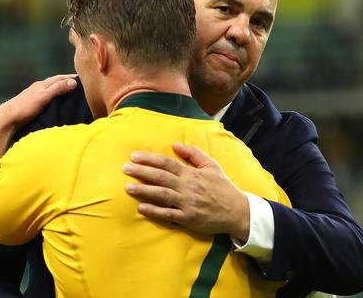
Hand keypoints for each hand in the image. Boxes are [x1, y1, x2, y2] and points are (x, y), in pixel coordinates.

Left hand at [0, 74, 76, 129]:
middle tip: (78, 84)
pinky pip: (46, 99)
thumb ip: (58, 89)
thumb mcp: (44, 97)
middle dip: (65, 82)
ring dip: (59, 91)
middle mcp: (37, 89)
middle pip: (54, 83)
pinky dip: (53, 99)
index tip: (81, 77)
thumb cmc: (25, 107)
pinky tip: (54, 104)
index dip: (70, 77)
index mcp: (41, 85)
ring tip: (68, 94)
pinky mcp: (31, 105)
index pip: (59, 78)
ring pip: (49, 91)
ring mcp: (33, 96)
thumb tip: (73, 82)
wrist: (7, 119)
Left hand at [123, 142, 249, 241]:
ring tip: (128, 187)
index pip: (167, 163)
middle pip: (161, 177)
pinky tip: (141, 208)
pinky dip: (154, 211)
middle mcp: (187, 187)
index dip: (150, 159)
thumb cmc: (222, 187)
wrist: (237, 211)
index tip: (134, 156)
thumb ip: (194, 154)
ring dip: (144, 191)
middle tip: (125, 168)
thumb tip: (175, 144)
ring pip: (162, 195)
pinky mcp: (188, 219)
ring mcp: (187, 203)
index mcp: (192, 174)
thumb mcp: (211, 165)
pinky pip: (168, 214)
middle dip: (141, 172)